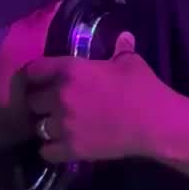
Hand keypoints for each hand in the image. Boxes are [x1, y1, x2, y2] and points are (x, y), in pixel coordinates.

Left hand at [21, 32, 174, 163]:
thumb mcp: (131, 63)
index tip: (39, 80)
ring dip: (45, 126)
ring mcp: (64, 125)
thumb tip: (123, 38)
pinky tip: (60, 146)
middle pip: (32, 100)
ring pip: (37, 126)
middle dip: (40, 102)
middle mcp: (60, 96)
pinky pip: (46, 151)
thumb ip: (119, 49)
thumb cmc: (144, 89)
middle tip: (51, 105)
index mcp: (70, 70)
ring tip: (56, 127)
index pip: (33, 70)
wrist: (156, 124)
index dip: (35, 75)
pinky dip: (51, 149)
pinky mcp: (72, 149)